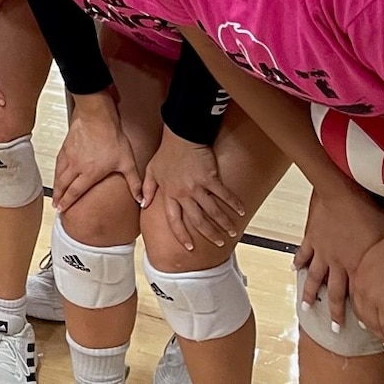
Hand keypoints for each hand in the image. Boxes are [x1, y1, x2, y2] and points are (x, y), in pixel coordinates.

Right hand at [53, 96, 143, 210]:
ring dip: (56, 186)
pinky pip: (58, 162)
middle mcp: (76, 166)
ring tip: (55, 192)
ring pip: (59, 174)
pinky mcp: (66, 146)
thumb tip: (141, 198)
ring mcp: (69, 156)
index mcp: (89, 173)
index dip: (68, 202)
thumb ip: (134, 183)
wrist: (97, 117)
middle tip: (56, 205)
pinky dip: (56, 171)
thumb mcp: (127, 162)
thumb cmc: (111, 137)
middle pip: (63, 185)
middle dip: (59, 197)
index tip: (63, 209)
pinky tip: (57, 171)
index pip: (75, 192)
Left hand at [140, 129, 246, 254]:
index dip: (182, 235)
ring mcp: (197, 186)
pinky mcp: (210, 177)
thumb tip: (142, 203)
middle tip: (219, 243)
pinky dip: (233, 204)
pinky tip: (241, 211)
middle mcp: (183, 193)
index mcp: (169, 194)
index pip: (174, 220)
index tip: (189, 248)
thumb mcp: (151, 170)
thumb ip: (148, 188)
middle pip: (197, 220)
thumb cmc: (166, 152)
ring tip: (232, 231)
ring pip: (212, 211)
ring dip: (223, 223)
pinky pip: (224, 195)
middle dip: (208, 234)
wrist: (180, 136)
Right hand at [295, 184, 383, 336]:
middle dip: (334, 312)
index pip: (358, 294)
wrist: (342, 194)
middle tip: (334, 328)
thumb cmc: (370, 211)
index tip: (360, 326)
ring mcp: (323, 251)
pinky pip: (303, 254)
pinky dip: (298, 263)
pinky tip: (294, 271)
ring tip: (305, 307)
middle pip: (335, 293)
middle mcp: (339, 263)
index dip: (359, 311)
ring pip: (315, 278)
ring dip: (310, 294)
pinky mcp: (312, 238)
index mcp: (358, 266)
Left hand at [350, 229, 383, 357]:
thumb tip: (371, 261)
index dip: (357, 313)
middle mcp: (365, 292)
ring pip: (380, 326)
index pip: (354, 300)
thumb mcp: (370, 250)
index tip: (361, 321)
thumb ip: (367, 262)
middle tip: (375, 337)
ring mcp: (382, 302)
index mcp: (357, 277)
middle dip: (370, 330)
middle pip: (364, 316)